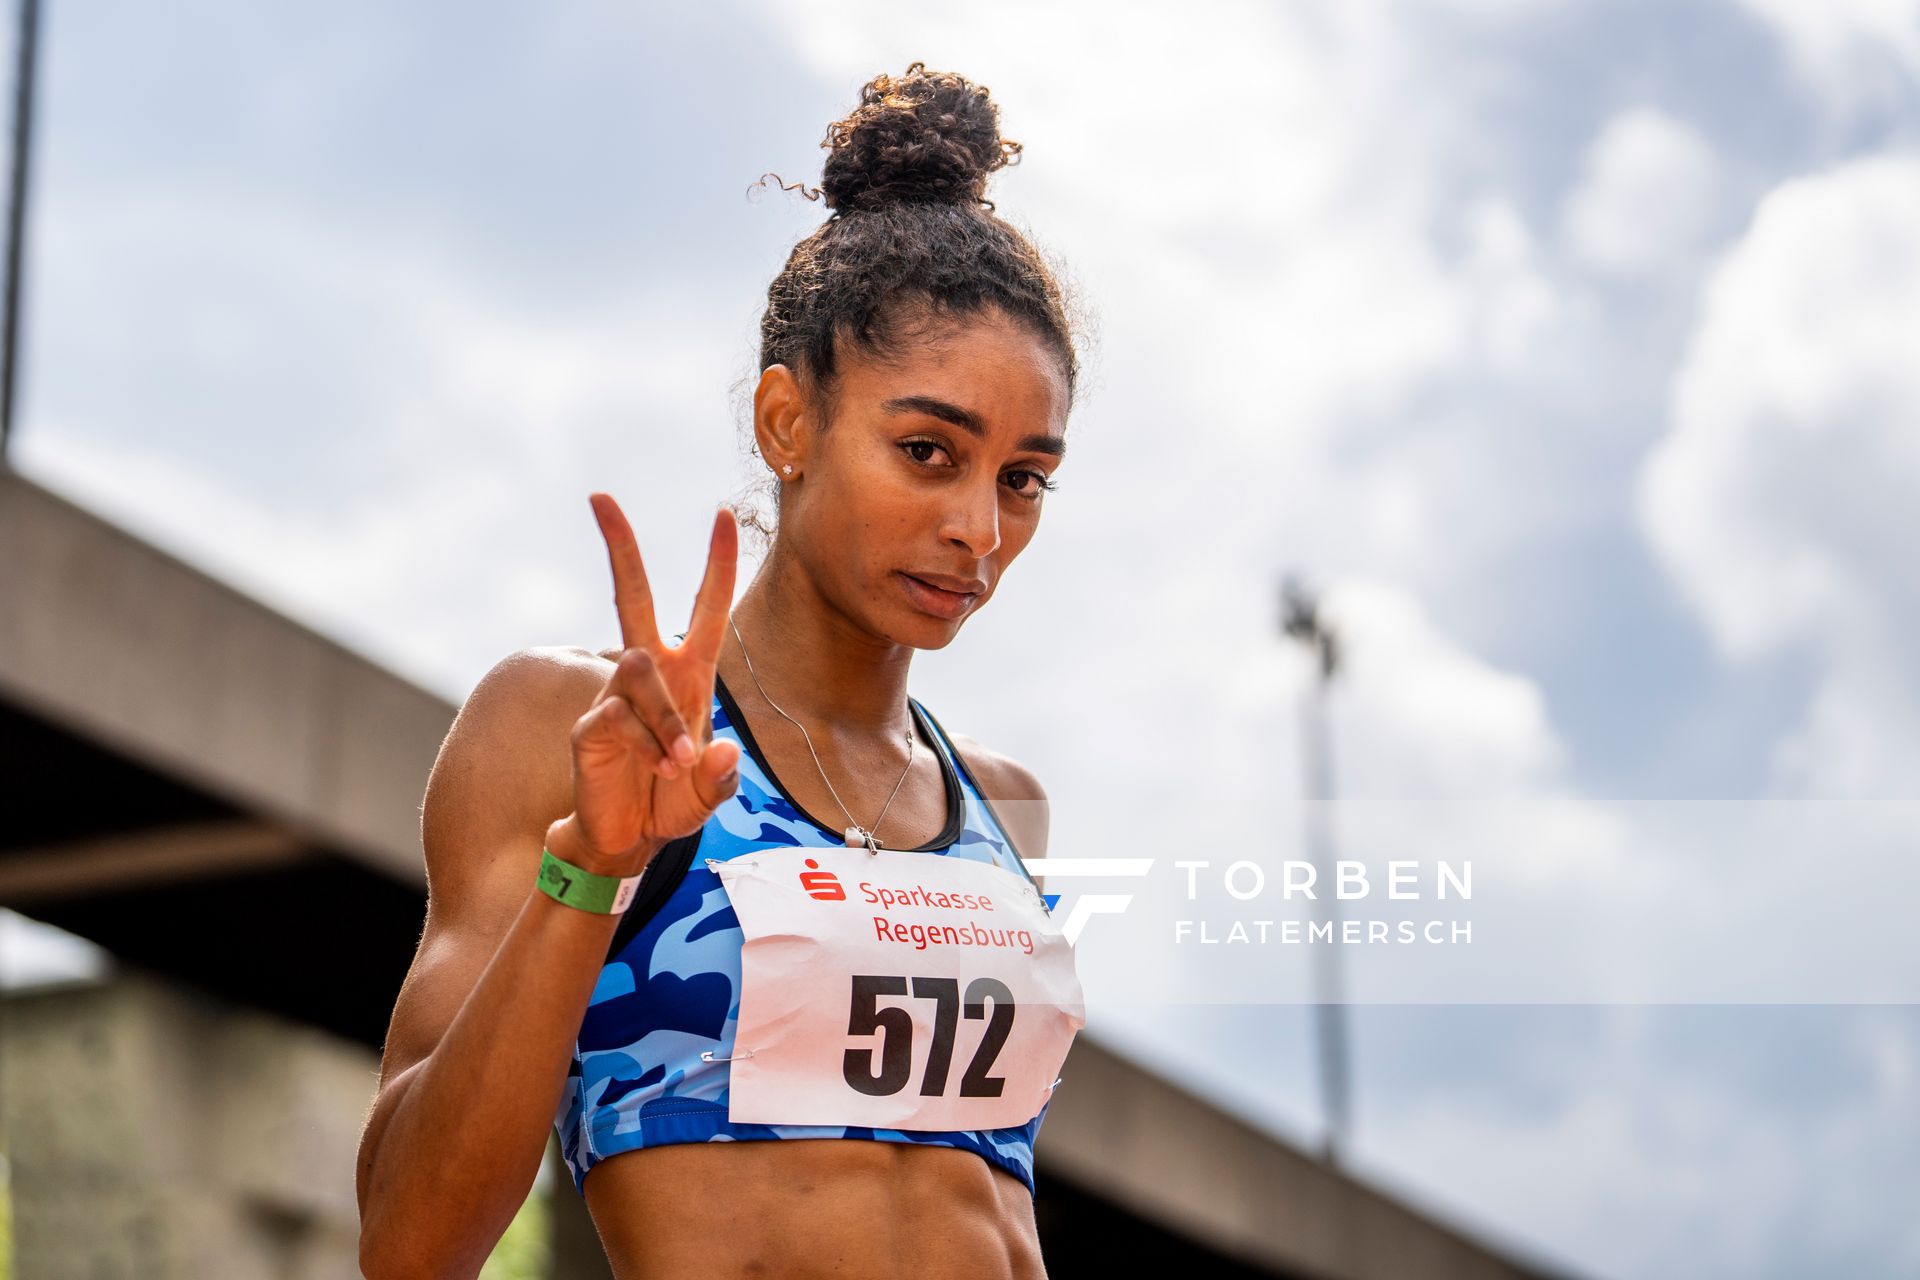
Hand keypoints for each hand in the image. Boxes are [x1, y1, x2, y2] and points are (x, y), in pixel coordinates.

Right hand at [548, 493, 741, 875]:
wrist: (628, 839)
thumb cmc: (672, 802)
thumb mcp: (712, 793)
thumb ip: (722, 777)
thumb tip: (720, 750)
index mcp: (689, 675)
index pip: (706, 608)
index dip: (718, 563)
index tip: (726, 514)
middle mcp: (650, 674)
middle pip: (632, 595)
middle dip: (620, 546)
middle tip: (600, 497)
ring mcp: (615, 694)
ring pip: (640, 670)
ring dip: (666, 719)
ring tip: (675, 763)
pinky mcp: (591, 724)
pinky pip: (619, 715)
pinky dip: (646, 745)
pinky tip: (655, 768)